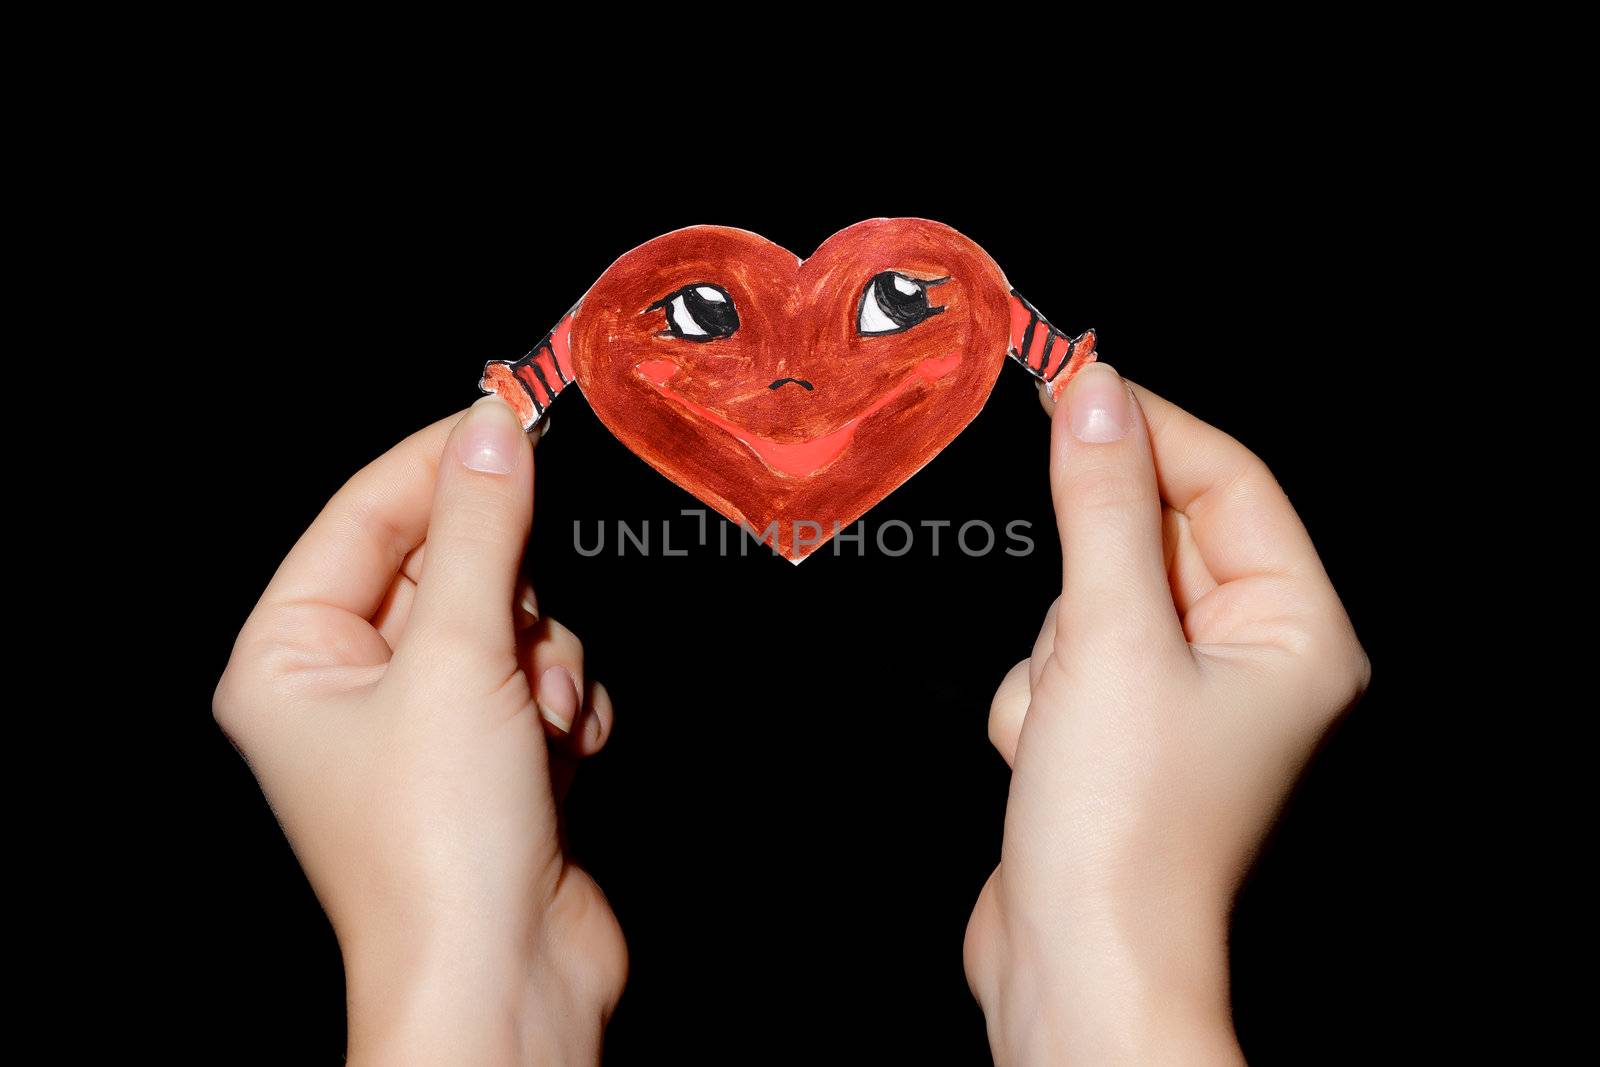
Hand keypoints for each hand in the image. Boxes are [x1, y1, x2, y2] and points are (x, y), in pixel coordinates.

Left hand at [214, 397, 624, 1064]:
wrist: (504, 982)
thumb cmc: (437, 847)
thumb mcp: (458, 656)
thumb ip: (480, 529)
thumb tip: (491, 424)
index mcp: (291, 657)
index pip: (364, 513)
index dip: (440, 459)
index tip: (511, 407)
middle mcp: (349, 688)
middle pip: (448, 565)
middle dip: (505, 598)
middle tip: (517, 638)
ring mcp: (424, 726)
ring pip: (510, 621)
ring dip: (545, 660)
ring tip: (540, 723)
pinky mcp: (491, 758)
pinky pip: (543, 677)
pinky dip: (567, 704)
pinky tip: (562, 755)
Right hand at [964, 365, 1368, 1064]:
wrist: (1075, 970)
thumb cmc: (1126, 828)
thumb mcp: (1110, 638)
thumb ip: (1102, 503)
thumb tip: (1094, 391)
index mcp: (1295, 633)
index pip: (1227, 481)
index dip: (1147, 426)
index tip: (1067, 375)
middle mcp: (1251, 664)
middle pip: (1150, 541)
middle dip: (1092, 588)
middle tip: (1082, 635)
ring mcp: (1180, 705)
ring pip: (1089, 603)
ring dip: (1058, 655)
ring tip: (1072, 732)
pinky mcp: (1118, 739)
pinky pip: (1060, 664)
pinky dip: (1037, 702)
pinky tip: (1048, 765)